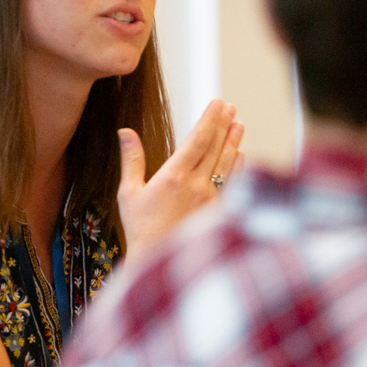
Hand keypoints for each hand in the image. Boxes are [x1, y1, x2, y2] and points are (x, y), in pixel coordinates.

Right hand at [117, 99, 243, 262]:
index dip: (209, 119)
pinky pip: (231, 184)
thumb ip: (132, 159)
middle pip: (214, 147)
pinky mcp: (217, 212)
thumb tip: (125, 132)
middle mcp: (196, 185)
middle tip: (230, 108)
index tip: (217, 104)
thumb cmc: (140, 230)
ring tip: (239, 125)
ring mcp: (210, 199)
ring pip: (226, 164)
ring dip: (233, 142)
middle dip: (223, 124)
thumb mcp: (128, 193)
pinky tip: (241, 156)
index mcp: (173, 177)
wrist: (156, 262)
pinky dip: (237, 167)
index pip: (197, 139)